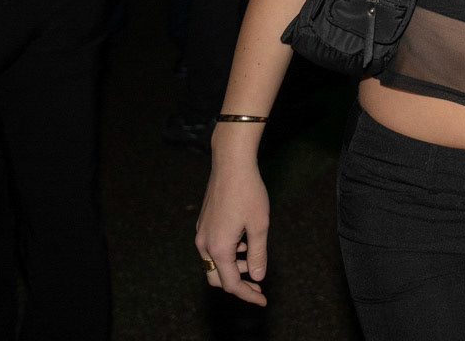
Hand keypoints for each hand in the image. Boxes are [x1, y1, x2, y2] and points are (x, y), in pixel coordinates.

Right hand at [194, 154, 270, 304]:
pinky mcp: (203, 224)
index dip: (248, 295)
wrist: (231, 164)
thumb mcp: (260, 226)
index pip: (231, 284)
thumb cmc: (248, 192)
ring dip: (233, 267)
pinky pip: (212, 249)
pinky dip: (227, 253)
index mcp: (219, 248)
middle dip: (238, 283)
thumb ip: (258, 254)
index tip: (263, 300)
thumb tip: (257, 276)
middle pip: (217, 278)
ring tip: (253, 255)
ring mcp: (201, 234)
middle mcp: (204, 244)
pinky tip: (244, 241)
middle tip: (258, 284)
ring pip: (214, 263)